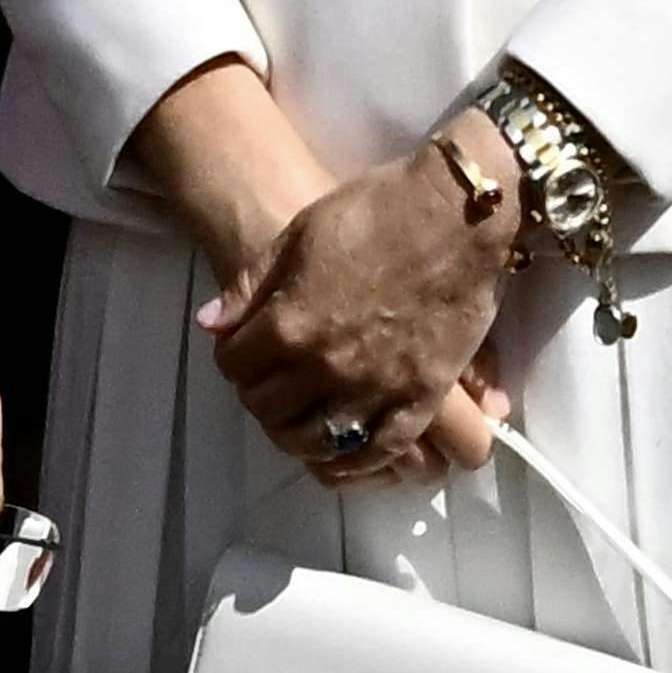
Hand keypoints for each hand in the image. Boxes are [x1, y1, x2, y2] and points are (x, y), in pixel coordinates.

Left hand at [206, 131, 520, 488]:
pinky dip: (357, 462)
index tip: (244, 349)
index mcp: (288, 324)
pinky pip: (381, 452)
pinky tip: (345, 450)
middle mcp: (325, 368)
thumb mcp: (298, 234)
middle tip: (272, 381)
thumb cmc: (376, 211)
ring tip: (301, 416)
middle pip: (270, 409)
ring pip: (317, 442)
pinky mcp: (422, 400)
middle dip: (261, 396)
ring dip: (299, 434)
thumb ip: (251, 286)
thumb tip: (211, 325)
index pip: (235, 366)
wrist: (459, 214)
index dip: (234, 357)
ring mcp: (375, 390)